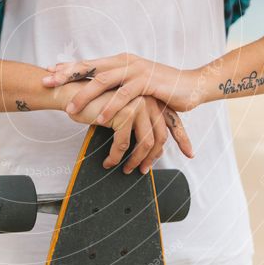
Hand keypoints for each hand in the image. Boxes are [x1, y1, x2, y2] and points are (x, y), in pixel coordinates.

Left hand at [43, 53, 199, 124]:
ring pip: (104, 81)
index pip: (89, 63)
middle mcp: (125, 62)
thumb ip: (117, 84)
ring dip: (85, 96)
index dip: (68, 67)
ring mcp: (136, 70)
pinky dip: (111, 107)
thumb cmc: (161, 87)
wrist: (192, 85)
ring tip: (71, 111)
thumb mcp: (135, 83)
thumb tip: (97, 91)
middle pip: (90, 67)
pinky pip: (125, 95)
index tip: (47, 72)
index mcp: (119, 61)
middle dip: (67, 75)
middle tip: (47, 83)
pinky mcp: (148, 82)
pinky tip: (100, 118)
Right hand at [66, 90, 193, 173]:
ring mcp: (138, 105)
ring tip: (125, 169)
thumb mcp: (122, 113)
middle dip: (151, 158)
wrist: (72, 94)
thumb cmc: (95, 105)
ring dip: (134, 160)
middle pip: (159, 136)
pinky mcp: (124, 112)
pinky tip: (109, 162)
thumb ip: (138, 123)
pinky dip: (116, 156)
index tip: (190, 153)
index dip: (182, 138)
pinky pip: (124, 143)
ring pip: (144, 143)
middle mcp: (148, 100)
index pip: (171, 122)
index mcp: (151, 99)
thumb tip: (149, 148)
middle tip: (142, 170)